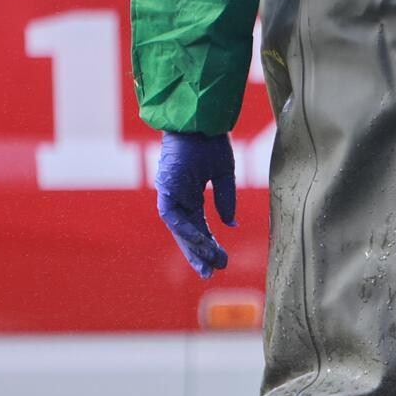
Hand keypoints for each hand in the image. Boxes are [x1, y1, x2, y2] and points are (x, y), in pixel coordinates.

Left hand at [155, 131, 235, 278]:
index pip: (199, 227)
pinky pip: (172, 216)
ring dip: (192, 247)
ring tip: (208, 264)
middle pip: (187, 233)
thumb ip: (225, 200)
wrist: (200, 121)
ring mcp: (170, 193)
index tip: (220, 262)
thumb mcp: (223, 175)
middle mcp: (178, 197)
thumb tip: (230, 224)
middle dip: (198, 254)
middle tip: (209, 274)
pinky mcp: (165, 188)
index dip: (208, 245)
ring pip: (179, 228)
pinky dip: (185, 230)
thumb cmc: (210, 142)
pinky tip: (199, 243)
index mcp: (191, 194)